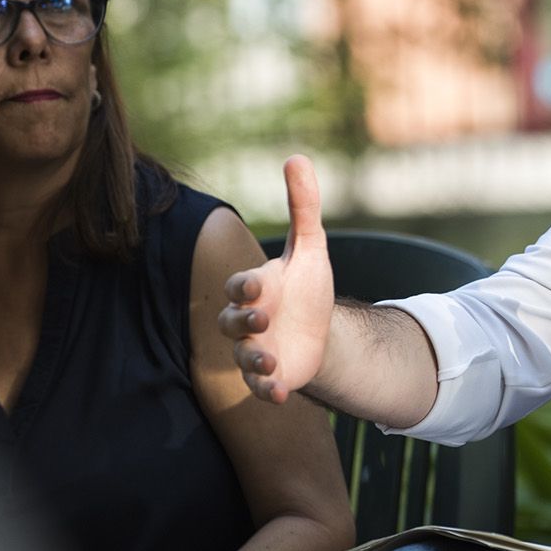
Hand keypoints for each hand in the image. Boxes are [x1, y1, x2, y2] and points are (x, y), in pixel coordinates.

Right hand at [218, 155, 335, 402]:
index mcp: (257, 289)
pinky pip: (259, 386)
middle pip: (231, 322)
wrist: (318, 329)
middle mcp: (248, 320)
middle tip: (263, 319)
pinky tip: (281, 393)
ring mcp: (255, 349)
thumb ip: (303, 206)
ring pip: (242, 356)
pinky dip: (266, 389)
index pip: (241, 286)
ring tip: (270, 359)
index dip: (246, 286)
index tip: (258, 285)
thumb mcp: (311, 247)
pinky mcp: (269, 376)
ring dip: (252, 358)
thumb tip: (296, 157)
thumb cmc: (306, 286)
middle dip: (244, 322)